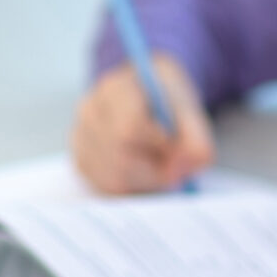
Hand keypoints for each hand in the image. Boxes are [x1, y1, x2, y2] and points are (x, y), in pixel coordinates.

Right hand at [72, 56, 214, 193]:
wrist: (148, 100)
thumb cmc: (168, 103)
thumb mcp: (189, 110)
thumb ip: (196, 138)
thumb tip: (185, 167)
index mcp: (116, 88)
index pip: (130, 127)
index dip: (159, 146)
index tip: (178, 149)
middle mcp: (89, 110)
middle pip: (121, 156)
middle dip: (155, 169)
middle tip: (174, 164)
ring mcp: (80, 137)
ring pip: (114, 177)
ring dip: (146, 180)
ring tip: (160, 164)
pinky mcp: (82, 162)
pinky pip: (108, 189)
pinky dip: (134, 187)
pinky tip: (144, 171)